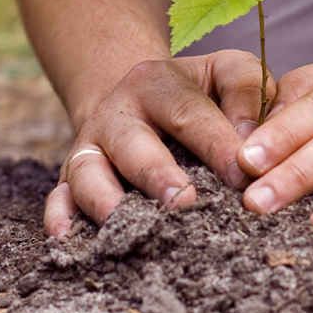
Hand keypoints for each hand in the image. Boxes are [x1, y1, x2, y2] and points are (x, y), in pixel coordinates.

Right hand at [45, 50, 269, 236]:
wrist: (137, 99)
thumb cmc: (199, 94)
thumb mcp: (225, 73)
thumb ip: (247, 94)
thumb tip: (254, 145)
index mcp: (157, 83)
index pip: (188, 112)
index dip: (216, 143)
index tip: (244, 175)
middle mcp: (117, 113)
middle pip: (133, 144)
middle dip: (158, 176)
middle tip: (186, 203)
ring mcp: (89, 147)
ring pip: (88, 173)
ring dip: (108, 202)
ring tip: (136, 229)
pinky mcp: (70, 178)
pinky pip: (57, 198)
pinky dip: (59, 218)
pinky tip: (69, 240)